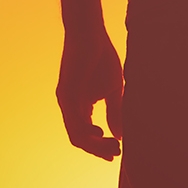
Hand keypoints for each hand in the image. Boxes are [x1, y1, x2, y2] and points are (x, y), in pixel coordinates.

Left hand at [56, 27, 123, 160]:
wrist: (89, 33)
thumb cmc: (101, 58)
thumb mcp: (113, 89)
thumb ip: (115, 111)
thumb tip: (121, 135)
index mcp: (80, 107)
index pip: (86, 135)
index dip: (100, 148)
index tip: (117, 153)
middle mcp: (69, 108)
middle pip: (80, 139)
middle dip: (99, 150)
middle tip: (116, 153)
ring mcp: (66, 102)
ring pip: (76, 134)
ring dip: (95, 145)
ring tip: (113, 146)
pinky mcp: (66, 93)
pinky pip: (74, 120)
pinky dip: (88, 131)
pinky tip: (102, 134)